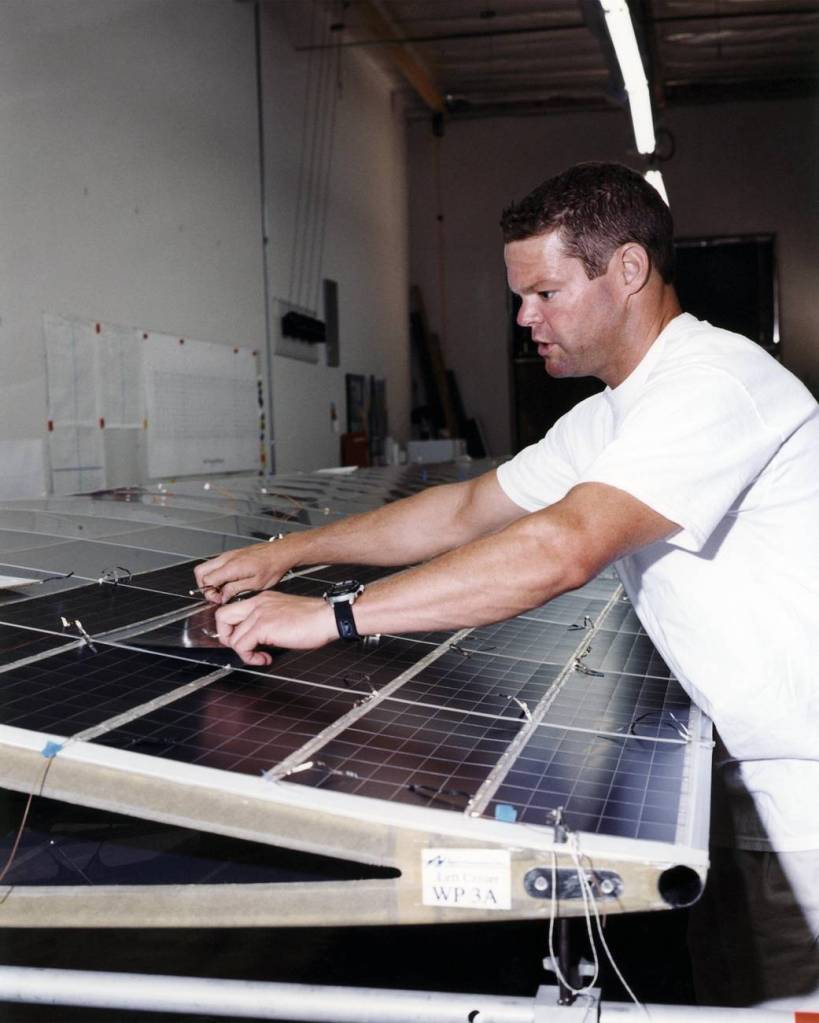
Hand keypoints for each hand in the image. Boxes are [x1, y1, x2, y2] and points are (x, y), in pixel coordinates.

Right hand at [194, 541, 296, 603]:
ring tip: (223, 590)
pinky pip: (216, 564)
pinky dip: (216, 574)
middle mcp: (227, 559)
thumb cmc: (272, 567)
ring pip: (207, 567)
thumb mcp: (255, 584)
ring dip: (210, 580)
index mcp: (231, 567)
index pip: (206, 580)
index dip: (209, 593)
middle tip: (217, 595)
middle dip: (204, 586)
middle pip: (200, 571)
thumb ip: (234, 590)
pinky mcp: (232, 555)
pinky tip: (229, 582)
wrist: (281, 553)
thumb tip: (222, 596)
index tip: (219, 599)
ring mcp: (228, 555)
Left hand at [214, 591, 335, 664]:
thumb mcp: (284, 615)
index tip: (246, 641)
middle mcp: (257, 603)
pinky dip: (250, 658)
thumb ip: (268, 622)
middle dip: (228, 638)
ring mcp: (258, 613)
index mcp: (262, 599)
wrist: (327, 616)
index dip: (233, 629)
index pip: (232, 610)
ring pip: (232, 637)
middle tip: (244, 648)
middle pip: (221, 617)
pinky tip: (265, 659)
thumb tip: (258, 640)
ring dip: (244, 653)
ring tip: (260, 656)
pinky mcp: (263, 626)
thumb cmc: (314, 618)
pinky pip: (242, 646)